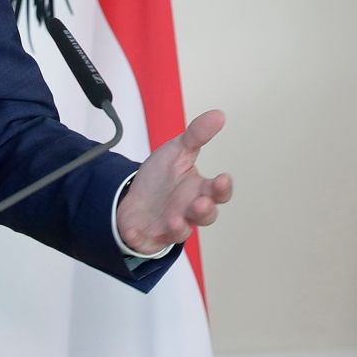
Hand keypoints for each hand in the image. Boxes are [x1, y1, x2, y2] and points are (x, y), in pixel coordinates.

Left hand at [114, 109, 232, 255]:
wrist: (133, 197)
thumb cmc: (161, 179)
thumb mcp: (177, 151)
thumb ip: (197, 134)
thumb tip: (219, 114)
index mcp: (199, 190)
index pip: (218, 192)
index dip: (222, 188)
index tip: (222, 178)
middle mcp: (189, 211)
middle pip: (205, 216)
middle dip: (205, 211)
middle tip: (201, 203)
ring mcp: (171, 226)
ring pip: (181, 232)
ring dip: (179, 226)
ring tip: (174, 218)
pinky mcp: (150, 237)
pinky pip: (147, 242)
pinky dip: (141, 238)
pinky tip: (134, 231)